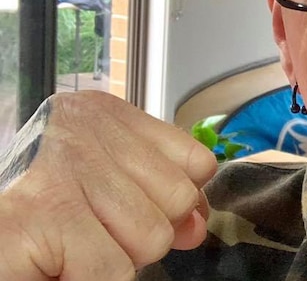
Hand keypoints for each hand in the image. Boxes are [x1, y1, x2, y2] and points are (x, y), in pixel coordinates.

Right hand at [0, 90, 217, 279]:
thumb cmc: (37, 211)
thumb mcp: (105, 184)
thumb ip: (158, 193)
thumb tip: (198, 226)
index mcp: (101, 114)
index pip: (195, 161)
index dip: (178, 203)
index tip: (145, 216)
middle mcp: (82, 129)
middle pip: (178, 199)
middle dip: (144, 233)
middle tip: (93, 234)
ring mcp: (61, 168)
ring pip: (150, 237)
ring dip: (114, 259)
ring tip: (72, 247)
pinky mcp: (40, 215)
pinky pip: (109, 268)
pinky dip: (87, 278)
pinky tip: (57, 263)